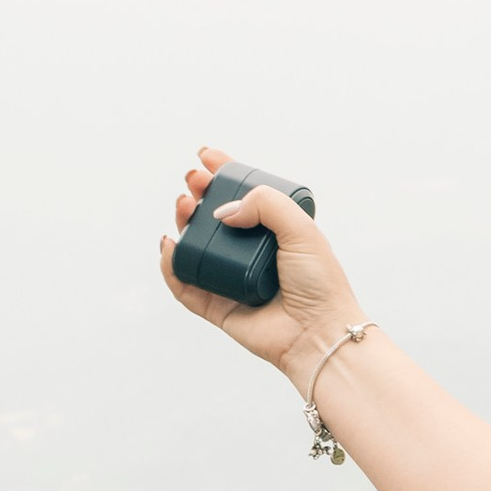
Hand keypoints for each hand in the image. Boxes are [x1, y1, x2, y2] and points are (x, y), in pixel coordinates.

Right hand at [159, 145, 364, 389]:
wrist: (318, 333)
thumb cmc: (320, 284)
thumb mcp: (301, 230)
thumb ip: (266, 205)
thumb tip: (223, 211)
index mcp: (275, 233)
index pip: (244, 197)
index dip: (223, 174)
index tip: (206, 157)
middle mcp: (251, 253)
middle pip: (214, 217)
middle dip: (199, 193)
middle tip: (193, 181)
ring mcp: (232, 279)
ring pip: (196, 246)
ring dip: (183, 222)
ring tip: (184, 206)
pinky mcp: (218, 307)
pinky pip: (186, 285)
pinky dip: (172, 265)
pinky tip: (170, 246)